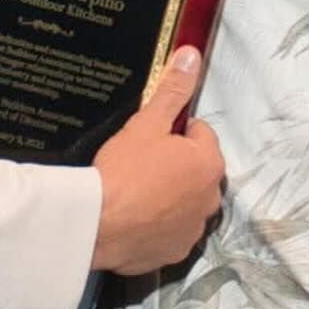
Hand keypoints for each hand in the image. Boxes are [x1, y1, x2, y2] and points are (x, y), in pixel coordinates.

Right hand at [91, 49, 224, 274]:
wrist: (97, 224)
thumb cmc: (124, 171)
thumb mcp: (147, 123)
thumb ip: (173, 90)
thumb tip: (191, 56)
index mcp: (208, 162)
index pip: (200, 134)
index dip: (174, 133)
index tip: (151, 140)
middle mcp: (210, 198)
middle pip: (195, 170)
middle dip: (176, 166)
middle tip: (141, 165)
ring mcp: (194, 228)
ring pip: (185, 201)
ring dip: (169, 196)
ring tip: (136, 192)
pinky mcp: (175, 252)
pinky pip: (171, 231)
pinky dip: (158, 225)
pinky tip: (135, 217)